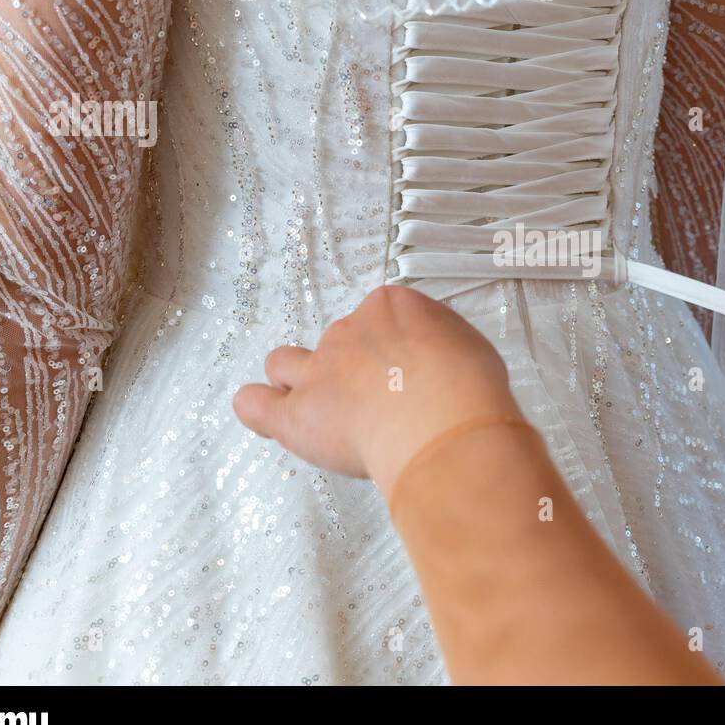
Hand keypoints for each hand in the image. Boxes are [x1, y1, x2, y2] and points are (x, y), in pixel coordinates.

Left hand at [233, 285, 522, 497]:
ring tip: (316, 405)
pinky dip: (257, 409)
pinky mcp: (296, 415)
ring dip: (293, 380)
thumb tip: (439, 365)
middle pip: (337, 341)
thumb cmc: (466, 385)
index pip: (379, 316)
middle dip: (352, 367)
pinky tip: (265, 417)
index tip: (409, 371)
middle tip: (380, 401)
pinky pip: (255, 405)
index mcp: (390, 307)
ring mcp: (317, 371)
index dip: (392, 347)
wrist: (440, 417)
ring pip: (284, 363)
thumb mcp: (469, 347)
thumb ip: (442, 349)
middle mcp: (348, 332)